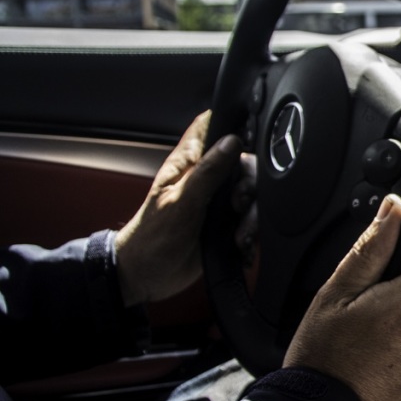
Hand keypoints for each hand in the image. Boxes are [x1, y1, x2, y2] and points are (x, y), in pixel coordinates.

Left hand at [116, 111, 241, 307]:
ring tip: (240, 233)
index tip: (246, 143)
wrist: (148, 276)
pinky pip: (251, 220)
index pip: (211, 126)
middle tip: (238, 203)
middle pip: (244, 163)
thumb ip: (207, 172)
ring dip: (252, 214)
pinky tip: (241, 243)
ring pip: (252, 193)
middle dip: (250, 183)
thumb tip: (231, 142)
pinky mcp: (226, 223)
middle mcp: (206, 178)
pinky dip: (252, 233)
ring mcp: (218, 201)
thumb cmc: (151, 238)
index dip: (231, 125)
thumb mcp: (180, 203)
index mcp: (188, 163)